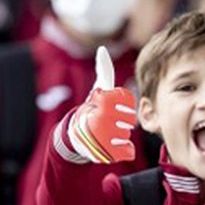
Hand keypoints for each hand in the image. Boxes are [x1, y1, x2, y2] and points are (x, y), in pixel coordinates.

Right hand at [67, 46, 136, 162]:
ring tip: (108, 134)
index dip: (124, 109)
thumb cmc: (92, 108)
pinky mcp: (104, 155)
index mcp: (103, 103)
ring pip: (127, 138)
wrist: (76, 135)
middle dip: (121, 124)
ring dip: (120, 137)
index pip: (128, 107)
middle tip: (110, 123)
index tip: (112, 110)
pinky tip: (114, 146)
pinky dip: (123, 151)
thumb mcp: (99, 88)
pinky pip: (126, 152)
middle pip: (129, 124)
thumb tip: (102, 49)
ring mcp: (102, 139)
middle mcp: (101, 121)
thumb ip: (103, 69)